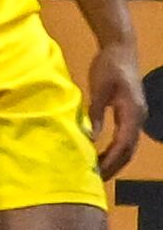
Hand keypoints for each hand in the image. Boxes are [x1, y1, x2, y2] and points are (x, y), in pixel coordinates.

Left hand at [88, 45, 145, 178]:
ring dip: (114, 160)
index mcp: (133, 112)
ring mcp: (137, 116)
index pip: (123, 144)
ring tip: (96, 173)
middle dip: (113, 166)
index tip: (96, 173)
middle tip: (94, 180)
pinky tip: (100, 156)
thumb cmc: (109, 66)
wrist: (121, 49)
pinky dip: (114, 150)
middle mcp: (139, 117)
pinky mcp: (131, 114)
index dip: (110, 161)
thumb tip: (90, 137)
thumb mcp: (99, 88)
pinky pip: (124, 138)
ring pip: (128, 146)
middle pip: (128, 150)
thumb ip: (96, 113)